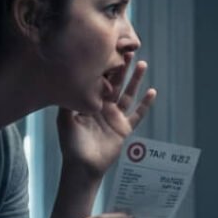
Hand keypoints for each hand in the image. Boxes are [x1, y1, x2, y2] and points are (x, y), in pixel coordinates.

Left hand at [57, 56, 156, 177]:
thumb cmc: (70, 145)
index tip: (109, 50)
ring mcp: (115, 117)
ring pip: (128, 94)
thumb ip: (67, 103)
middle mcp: (103, 107)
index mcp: (89, 102)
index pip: (98, 80)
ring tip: (142, 64)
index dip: (104, 67)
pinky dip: (145, 104)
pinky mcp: (124, 128)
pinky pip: (137, 114)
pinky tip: (152, 92)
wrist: (83, 167)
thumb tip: (68, 82)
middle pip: (115, 83)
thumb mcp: (65, 121)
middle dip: (121, 67)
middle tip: (128, 50)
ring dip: (135, 80)